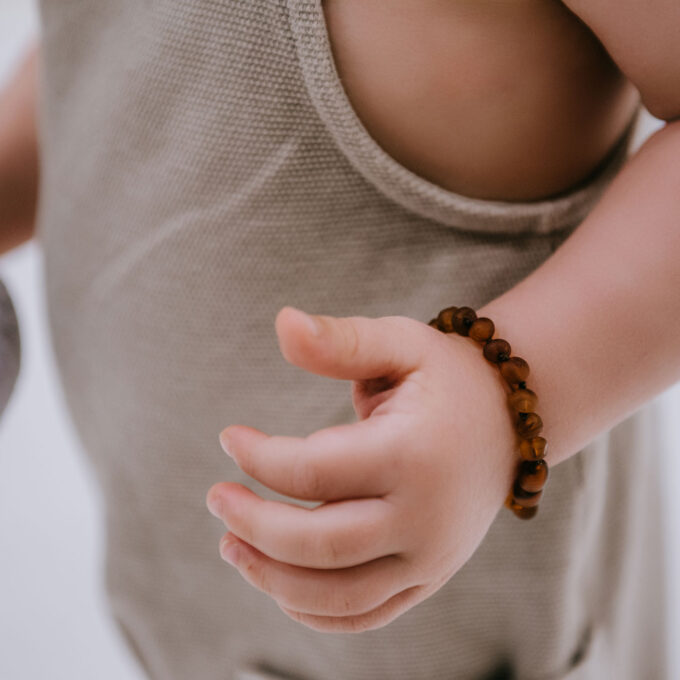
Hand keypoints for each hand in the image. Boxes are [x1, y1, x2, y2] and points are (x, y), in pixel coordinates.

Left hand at [206, 306, 517, 632]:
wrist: (507, 421)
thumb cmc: (444, 376)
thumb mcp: (400, 342)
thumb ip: (341, 339)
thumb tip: (282, 322)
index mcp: (414, 453)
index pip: (312, 472)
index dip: (257, 457)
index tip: (228, 437)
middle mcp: (426, 517)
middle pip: (318, 546)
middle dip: (253, 525)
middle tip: (216, 497)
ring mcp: (432, 557)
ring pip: (337, 596)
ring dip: (271, 579)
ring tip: (230, 546)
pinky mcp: (430, 577)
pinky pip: (365, 615)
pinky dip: (314, 611)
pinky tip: (279, 584)